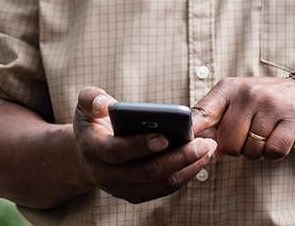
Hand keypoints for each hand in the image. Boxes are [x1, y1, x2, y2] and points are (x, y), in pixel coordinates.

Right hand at [72, 87, 217, 203]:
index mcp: (93, 150)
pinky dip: (184, 175)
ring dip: (187, 168)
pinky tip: (200, 159)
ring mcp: (121, 188)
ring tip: (208, 148)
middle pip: (146, 172)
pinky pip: (164, 189)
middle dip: (178, 158)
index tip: (166, 136)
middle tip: (204, 143)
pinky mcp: (135, 195)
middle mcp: (106, 175)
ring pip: (159, 183)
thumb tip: (105, 105)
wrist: (86, 154)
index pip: (118, 152)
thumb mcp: (85, 105)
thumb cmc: (93, 121)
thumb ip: (91, 99)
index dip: (141, 145)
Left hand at [190, 77, 294, 160]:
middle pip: (228, 143)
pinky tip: (277, 137)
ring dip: (256, 151)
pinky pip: (273, 152)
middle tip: (248, 135)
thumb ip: (212, 119)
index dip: (191, 132)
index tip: (184, 144)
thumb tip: (194, 145)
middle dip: (236, 148)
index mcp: (228, 88)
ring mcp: (272, 104)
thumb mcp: (234, 101)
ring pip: (251, 150)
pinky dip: (274, 153)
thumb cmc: (261, 103)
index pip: (202, 113)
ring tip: (264, 133)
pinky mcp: (293, 118)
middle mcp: (249, 93)